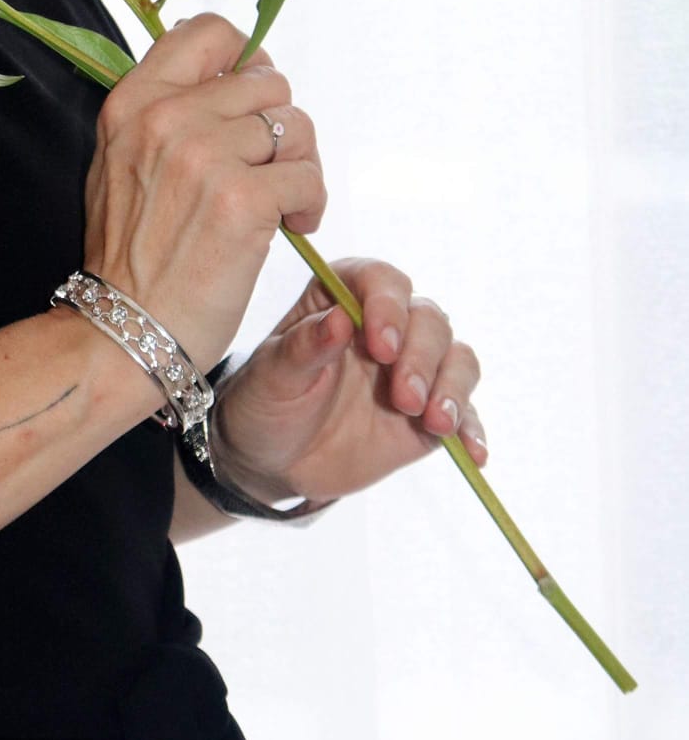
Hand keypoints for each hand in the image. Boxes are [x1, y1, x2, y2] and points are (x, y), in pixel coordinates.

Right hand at [81, 13, 325, 373]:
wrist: (121, 331)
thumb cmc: (129, 254)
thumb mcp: (119, 160)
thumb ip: (163, 111)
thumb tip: (230, 70)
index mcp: (133, 99)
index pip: (210, 31)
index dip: (247, 59)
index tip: (252, 101)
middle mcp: (167, 117)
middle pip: (267, 82)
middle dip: (281, 126)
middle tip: (271, 169)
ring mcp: (205, 156)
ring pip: (295, 127)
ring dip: (301, 166)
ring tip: (284, 203)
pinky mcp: (244, 202)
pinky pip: (310, 177)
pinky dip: (312, 204)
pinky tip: (294, 227)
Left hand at [211, 256, 488, 504]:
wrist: (274, 459)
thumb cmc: (265, 402)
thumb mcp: (272, 376)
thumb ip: (304, 347)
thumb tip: (340, 319)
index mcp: (342, 299)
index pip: (379, 280)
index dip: (388, 305)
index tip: (382, 345)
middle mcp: (385, 325)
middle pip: (428, 318)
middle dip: (422, 355)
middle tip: (403, 397)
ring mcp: (411, 368)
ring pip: (455, 357)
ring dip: (452, 387)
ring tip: (435, 422)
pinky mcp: (428, 411)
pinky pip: (464, 411)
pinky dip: (471, 427)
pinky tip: (473, 452)